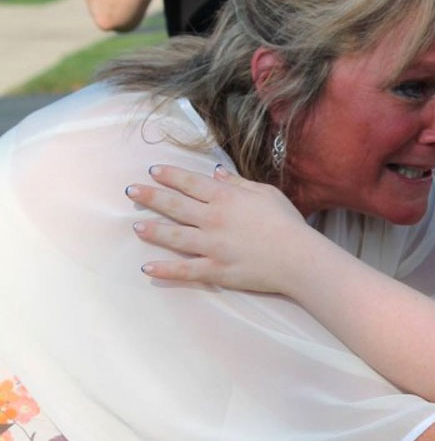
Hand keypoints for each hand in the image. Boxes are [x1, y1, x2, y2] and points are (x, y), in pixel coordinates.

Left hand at [126, 164, 308, 289]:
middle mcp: (213, 219)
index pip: (190, 182)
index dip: (170, 175)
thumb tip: (218, 172)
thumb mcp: (266, 193)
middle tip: (131, 191)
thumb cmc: (287, 223)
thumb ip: (239, 183)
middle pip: (175, 205)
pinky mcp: (216, 270)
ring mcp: (212, 246)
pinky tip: (147, 267)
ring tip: (135, 225)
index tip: (153, 170)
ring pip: (174, 235)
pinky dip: (165, 269)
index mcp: (226, 197)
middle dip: (151, 196)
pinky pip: (185, 270)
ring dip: (153, 230)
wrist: (298, 257)